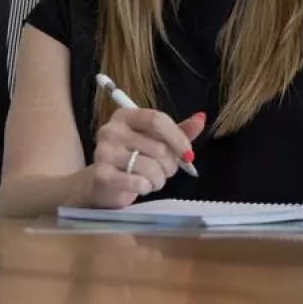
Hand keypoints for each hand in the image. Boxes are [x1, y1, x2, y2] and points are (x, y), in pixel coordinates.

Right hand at [78, 108, 206, 207]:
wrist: (103, 183)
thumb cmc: (134, 157)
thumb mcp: (157, 140)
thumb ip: (180, 131)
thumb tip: (201, 118)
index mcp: (126, 116)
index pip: (157, 120)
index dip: (178, 138)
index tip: (188, 155)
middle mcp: (111, 130)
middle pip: (158, 147)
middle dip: (170, 165)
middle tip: (166, 171)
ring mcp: (104, 152)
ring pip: (150, 167)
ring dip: (159, 179)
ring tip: (154, 180)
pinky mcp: (101, 174)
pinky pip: (137, 182)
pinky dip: (146, 187)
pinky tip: (142, 186)